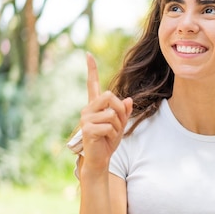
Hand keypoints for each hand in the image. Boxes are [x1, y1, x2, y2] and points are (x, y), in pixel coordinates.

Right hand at [79, 53, 132, 170]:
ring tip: (110, 134)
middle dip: (120, 110)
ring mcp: (86, 119)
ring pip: (112, 113)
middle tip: (118, 123)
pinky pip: (109, 126)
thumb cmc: (108, 141)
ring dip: (118, 126)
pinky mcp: (87, 129)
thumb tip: (128, 99)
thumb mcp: (120, 124)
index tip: (88, 54)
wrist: (100, 159)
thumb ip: (124, 111)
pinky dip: (113, 134)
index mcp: (95, 106)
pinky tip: (106, 139)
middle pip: (109, 95)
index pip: (92, 84)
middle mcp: (88, 109)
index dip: (91, 69)